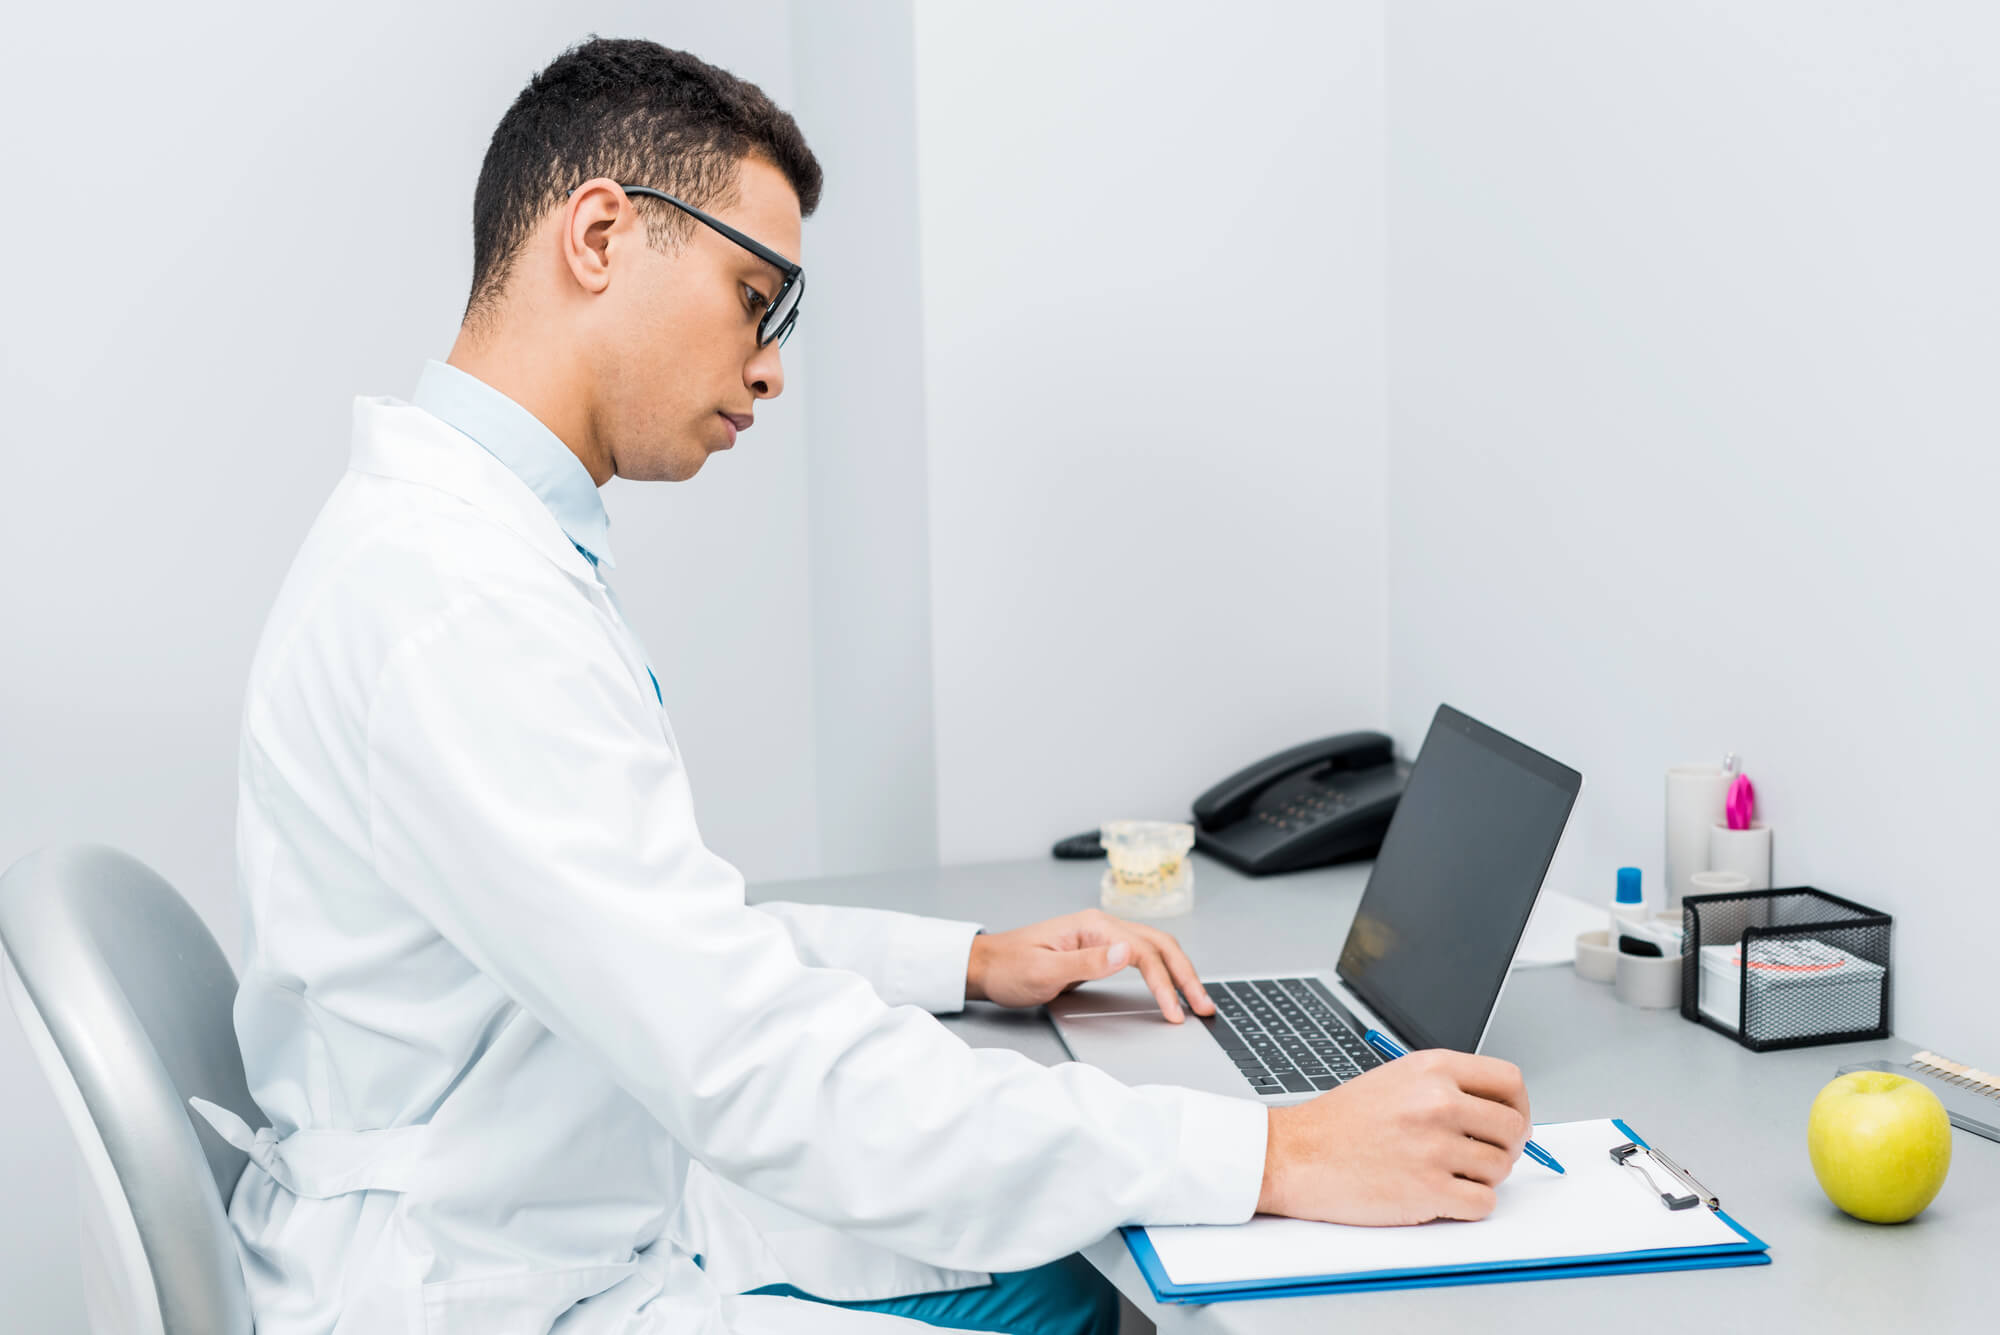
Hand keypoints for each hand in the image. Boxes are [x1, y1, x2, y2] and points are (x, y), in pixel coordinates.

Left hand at [965, 909, 1215, 1022]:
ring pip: (1156, 949)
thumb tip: (1127, 953)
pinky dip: (1163, 972)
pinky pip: (1143, 958)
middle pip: (1159, 945)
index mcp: (1092, 926)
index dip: (1163, 984)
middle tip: (1204, 1007)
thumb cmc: (1009, 968)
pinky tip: (1173, 988)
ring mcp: (1102, 937)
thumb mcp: (1044, 970)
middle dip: (1186, 976)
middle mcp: (1102, 926)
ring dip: (1179, 973)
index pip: (1142, 953)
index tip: (1174, 1012)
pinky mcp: (1100, 951)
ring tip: (1198, 1001)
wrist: (986, 966)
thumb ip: (1087, 962)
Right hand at [1257, 1049, 1531, 1224]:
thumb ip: (1448, 1087)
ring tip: (1444, 1173)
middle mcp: (1438, 1102)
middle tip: (1478, 1156)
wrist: (1294, 1154)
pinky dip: (1467, 1206)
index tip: (1510, 1122)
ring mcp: (1434, 1146)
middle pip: (1513, 1128)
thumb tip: (1499, 1112)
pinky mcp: (1428, 1190)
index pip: (1510, 1081)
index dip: (1518, 1107)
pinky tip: (1439, 1196)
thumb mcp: (1397, 1080)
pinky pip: (1482, 1204)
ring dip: (1480, 1178)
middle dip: (1503, 1147)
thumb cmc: (1339, 1122)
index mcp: (1433, 1069)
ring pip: (1500, 1169)